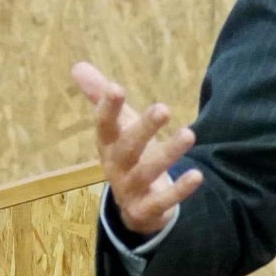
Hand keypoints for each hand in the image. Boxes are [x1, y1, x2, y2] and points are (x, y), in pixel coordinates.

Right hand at [73, 61, 203, 240]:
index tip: (116, 87)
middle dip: (143, 129)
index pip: (103, 126)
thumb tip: (78, 65)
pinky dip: (180, 190)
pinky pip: (162, 201)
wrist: (135, 208)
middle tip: (163, 108)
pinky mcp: (146, 210)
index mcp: (107, 145)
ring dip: (168, 154)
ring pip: (147, 172)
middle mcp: (115, 167)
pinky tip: (197, 175)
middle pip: (127, 148)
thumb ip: (101, 98)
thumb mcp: (117, 127)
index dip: (107, 108)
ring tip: (190, 134)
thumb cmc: (128, 157)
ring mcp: (130, 191)